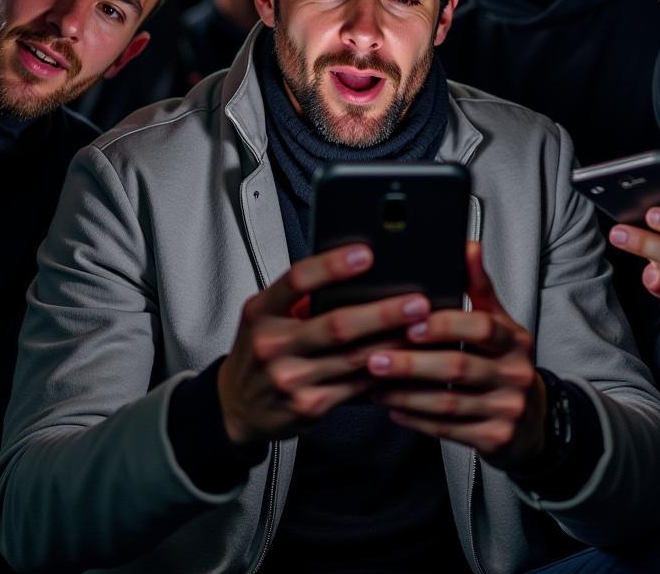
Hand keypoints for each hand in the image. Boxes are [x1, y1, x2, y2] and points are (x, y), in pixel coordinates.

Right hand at [216, 244, 429, 448]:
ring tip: (422, 329)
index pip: (297, 280)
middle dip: (382, 312)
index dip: (333, 266)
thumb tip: (357, 276)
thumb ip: (301, 297)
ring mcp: (291, 379)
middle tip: (416, 302)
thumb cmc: (260, 351)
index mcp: (261, 311)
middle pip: (336, 325)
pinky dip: (385, 372)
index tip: (366, 254)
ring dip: (394, 343)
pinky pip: (357, 386)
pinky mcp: (310, 405)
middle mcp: (272, 345)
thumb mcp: (265, 314)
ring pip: (354, 358)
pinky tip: (405, 360)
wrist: (237, 406)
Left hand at [367, 242, 547, 472]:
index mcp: (514, 339)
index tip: (409, 324)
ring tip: (373, 382)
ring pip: (448, 401)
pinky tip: (392, 407)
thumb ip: (478, 287)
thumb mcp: (499, 323)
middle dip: (411, 362)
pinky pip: (447, 429)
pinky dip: (416, 418)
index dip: (444, 325)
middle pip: (458, 366)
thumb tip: (467, 245)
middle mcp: (515, 374)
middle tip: (374, 357)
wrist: (534, 420)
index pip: (480, 326)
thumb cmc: (504, 362)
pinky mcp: (494, 439)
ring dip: (405, 393)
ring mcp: (506, 409)